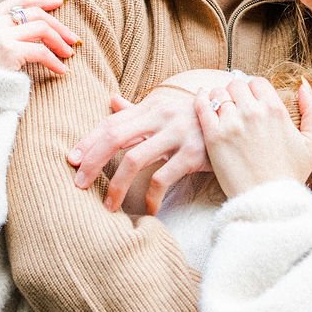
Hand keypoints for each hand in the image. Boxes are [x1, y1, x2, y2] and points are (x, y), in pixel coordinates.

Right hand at [0, 0, 81, 75]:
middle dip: (58, 24)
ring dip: (60, 41)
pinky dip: (55, 61)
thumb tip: (36, 29)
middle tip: (73, 38)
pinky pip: (41, 52)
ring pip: (41, 28)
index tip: (60, 2)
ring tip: (70, 54)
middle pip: (34, 12)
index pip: (18, 0)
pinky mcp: (8, 51)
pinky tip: (61, 70)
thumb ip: (2, 35)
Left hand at [68, 85, 212, 212]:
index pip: (111, 122)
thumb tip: (111, 101)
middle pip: (115, 137)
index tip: (71, 160)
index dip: (88, 141)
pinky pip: (163, 178)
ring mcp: (178, 134)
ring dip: (116, 186)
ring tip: (108, 205)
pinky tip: (147, 211)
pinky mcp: (194, 154)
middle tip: (78, 184)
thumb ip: (138, 111)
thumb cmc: (197, 119)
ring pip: (135, 160)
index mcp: (152, 105)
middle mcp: (162, 116)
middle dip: (92, 161)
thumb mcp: (168, 110)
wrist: (240, 120)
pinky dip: (151, 197)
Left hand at [195, 76, 311, 198]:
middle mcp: (252, 112)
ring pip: (219, 93)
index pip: (258, 82)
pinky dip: (201, 99)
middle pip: (237, 85)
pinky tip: (203, 100)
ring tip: (221, 109)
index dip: (254, 90)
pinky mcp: (213, 136)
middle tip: (236, 106)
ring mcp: (231, 123)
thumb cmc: (290, 174)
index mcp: (275, 110)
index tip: (252, 102)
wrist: (268, 200)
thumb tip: (303, 84)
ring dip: (220, 98)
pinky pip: (202, 106)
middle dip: (236, 93)